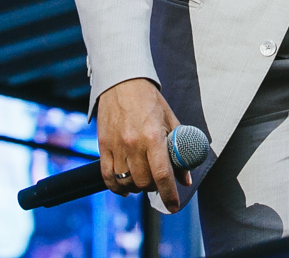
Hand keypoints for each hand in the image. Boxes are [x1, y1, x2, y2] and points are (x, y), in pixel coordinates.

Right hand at [95, 78, 187, 211]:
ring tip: (143, 179)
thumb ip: (179, 149)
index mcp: (153, 136)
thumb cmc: (150, 101)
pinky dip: (117, 187)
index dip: (170, 195)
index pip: (162, 175)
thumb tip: (185, 178)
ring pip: (126, 182)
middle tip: (158, 181)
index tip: (174, 206)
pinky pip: (107, 177)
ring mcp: (116, 146)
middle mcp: (133, 144)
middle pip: (144, 182)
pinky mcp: (103, 146)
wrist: (122, 82)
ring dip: (137, 187)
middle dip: (154, 187)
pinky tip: (125, 188)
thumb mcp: (170, 121)